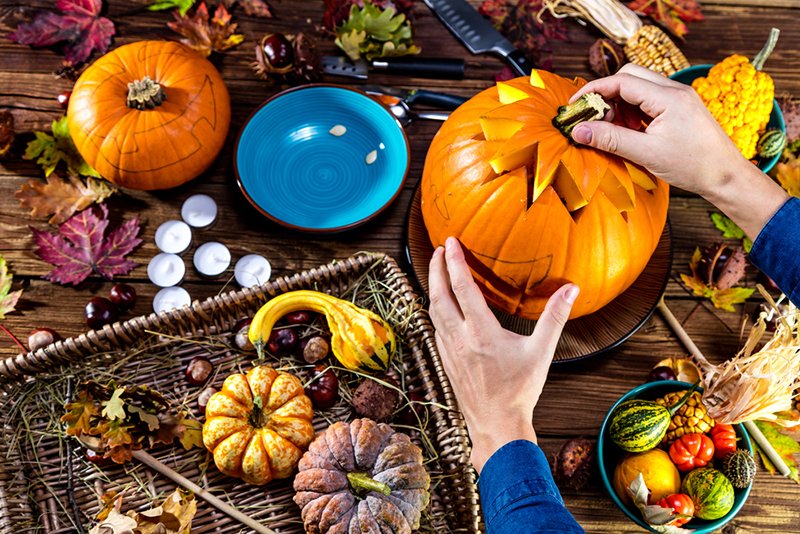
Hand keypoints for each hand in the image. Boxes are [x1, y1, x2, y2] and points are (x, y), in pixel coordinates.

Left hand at [428, 237, 577, 472]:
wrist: (497, 425)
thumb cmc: (519, 390)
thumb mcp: (541, 351)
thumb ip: (555, 317)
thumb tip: (571, 289)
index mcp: (480, 331)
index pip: (462, 287)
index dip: (454, 261)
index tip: (450, 242)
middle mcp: (459, 338)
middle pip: (438, 295)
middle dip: (436, 269)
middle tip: (439, 250)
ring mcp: (449, 350)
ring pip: (433, 312)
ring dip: (433, 288)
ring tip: (437, 271)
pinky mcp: (445, 361)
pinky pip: (435, 328)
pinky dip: (435, 310)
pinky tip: (441, 307)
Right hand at [569, 64, 786, 238]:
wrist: (726, 176)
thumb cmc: (692, 166)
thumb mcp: (645, 153)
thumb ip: (610, 139)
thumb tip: (578, 131)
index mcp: (668, 97)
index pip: (622, 81)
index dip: (594, 90)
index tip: (575, 105)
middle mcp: (675, 90)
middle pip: (630, 76)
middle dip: (607, 94)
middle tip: (594, 119)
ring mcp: (679, 98)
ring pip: (639, 87)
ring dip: (620, 103)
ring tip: (613, 130)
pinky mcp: (680, 108)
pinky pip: (649, 99)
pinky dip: (633, 111)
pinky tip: (630, 131)